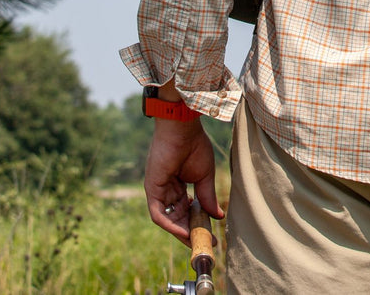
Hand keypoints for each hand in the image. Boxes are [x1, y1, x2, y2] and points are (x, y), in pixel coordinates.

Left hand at [144, 116, 222, 243]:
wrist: (183, 128)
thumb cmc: (194, 145)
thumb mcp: (204, 176)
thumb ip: (207, 197)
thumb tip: (217, 216)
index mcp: (178, 184)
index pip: (185, 210)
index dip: (196, 223)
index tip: (210, 234)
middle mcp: (166, 189)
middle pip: (176, 217)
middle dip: (189, 231)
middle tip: (204, 242)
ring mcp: (158, 189)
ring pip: (167, 219)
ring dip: (181, 232)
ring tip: (195, 240)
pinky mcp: (152, 189)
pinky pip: (158, 214)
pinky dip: (169, 225)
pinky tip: (182, 232)